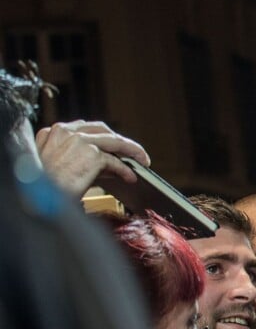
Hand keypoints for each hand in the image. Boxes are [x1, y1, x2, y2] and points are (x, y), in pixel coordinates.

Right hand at [36, 120, 150, 195]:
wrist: (40, 199)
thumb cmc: (46, 188)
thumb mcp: (61, 166)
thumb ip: (82, 159)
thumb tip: (108, 164)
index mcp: (53, 132)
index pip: (86, 129)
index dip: (104, 138)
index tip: (115, 147)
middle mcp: (65, 132)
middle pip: (102, 130)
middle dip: (121, 141)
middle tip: (134, 153)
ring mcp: (79, 141)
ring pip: (114, 141)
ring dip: (131, 150)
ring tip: (142, 160)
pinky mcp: (92, 154)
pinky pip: (115, 161)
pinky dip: (125, 170)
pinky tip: (130, 177)